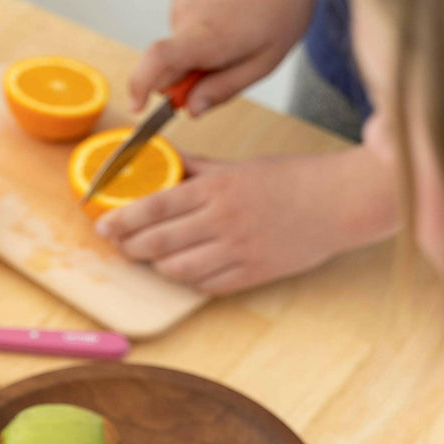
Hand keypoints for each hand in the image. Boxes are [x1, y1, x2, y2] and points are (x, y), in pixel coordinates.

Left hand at [95, 147, 398, 294]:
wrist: (339, 203)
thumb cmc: (291, 179)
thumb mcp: (239, 166)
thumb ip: (197, 167)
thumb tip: (162, 158)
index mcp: (216, 188)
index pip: (154, 206)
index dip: (122, 219)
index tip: (103, 225)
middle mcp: (222, 221)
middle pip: (158, 242)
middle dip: (132, 246)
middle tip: (122, 245)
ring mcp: (237, 251)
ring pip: (178, 269)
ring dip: (159, 266)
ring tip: (154, 257)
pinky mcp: (251, 274)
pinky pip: (207, 285)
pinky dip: (191, 280)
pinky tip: (187, 270)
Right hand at [129, 0, 323, 114]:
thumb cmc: (282, 8)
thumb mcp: (262, 63)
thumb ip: (223, 89)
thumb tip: (191, 110)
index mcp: (207, 36)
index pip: (157, 61)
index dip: (140, 86)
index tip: (138, 106)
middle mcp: (188, 13)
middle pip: (166, 62)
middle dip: (186, 77)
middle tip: (224, 67)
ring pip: (178, 45)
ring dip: (198, 52)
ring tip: (234, 34)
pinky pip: (184, 25)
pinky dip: (200, 32)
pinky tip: (227, 17)